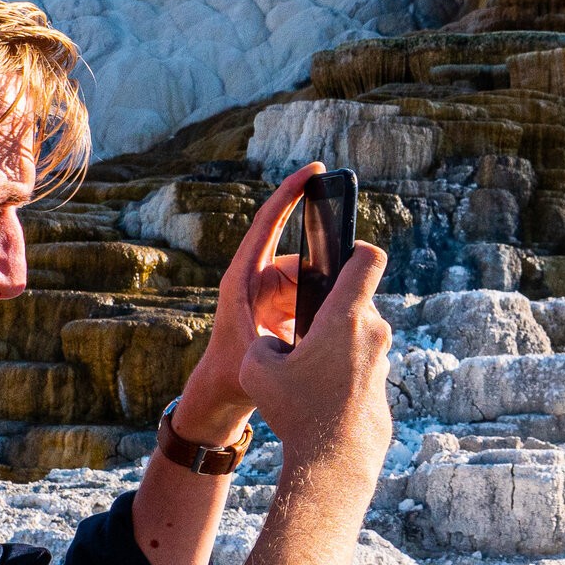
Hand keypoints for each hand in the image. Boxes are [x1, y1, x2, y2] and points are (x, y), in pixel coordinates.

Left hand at [172, 163, 315, 442]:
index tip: (314, 170)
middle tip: (344, 282)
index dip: (290, 193)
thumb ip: (286, 334)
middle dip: (323, 267)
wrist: (220, 394)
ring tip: (322, 324)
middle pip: (300, 257)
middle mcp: (255, 277)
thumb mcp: (259, 351)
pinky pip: (310, 296)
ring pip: (310, 279)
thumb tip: (323, 317)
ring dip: (323, 298)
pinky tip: (328, 328)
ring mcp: (268, 291)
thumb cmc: (232, 372)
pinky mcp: (280, 305)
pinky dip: (321, 309)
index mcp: (242, 277)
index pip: (268, 223)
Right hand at [237, 237, 391, 490]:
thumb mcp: (257, 369)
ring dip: (336, 341)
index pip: (368, 258)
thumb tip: (274, 343)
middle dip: (331, 305)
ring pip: (359, 334)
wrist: (334, 462)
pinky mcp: (383, 385)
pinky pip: (361, 363)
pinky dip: (343, 368)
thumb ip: (262, 342)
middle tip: (301, 323)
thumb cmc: (297, 411)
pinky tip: (319, 392)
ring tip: (306, 365)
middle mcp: (374, 332)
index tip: (340, 251)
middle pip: (358, 299)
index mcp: (347, 316)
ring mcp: (383, 360)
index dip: (356, 247)